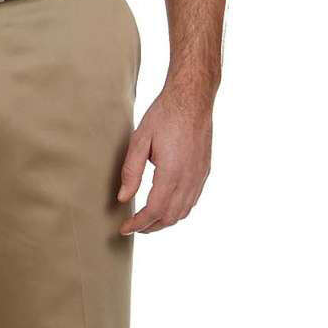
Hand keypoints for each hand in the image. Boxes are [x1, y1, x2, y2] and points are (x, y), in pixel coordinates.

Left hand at [116, 86, 212, 233]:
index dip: (138, 224)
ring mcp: (199, 176)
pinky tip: (167, 205)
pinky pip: (192, 200)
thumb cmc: (165, 115)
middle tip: (133, 227)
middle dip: (150, 227)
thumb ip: (131, 171)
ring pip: (183, 212)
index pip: (154, 211)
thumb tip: (123, 198)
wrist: (193, 98)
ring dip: (164, 221)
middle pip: (169, 217)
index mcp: (172, 173)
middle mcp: (189, 179)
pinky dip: (178, 211)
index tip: (125, 228)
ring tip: (147, 220)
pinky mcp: (204, 171)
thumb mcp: (140, 139)